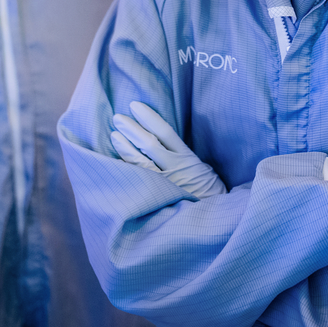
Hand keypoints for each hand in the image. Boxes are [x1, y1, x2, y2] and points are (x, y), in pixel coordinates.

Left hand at [110, 101, 227, 198]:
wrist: (213, 219)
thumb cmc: (206, 191)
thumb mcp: (201, 168)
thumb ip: (182, 155)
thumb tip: (159, 139)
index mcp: (188, 158)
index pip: (165, 132)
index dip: (149, 118)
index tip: (135, 106)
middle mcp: (175, 169)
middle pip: (150, 144)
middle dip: (132, 129)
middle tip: (117, 118)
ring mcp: (166, 184)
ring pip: (141, 163)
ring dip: (126, 147)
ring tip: (114, 135)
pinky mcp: (158, 198)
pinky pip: (139, 181)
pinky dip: (126, 170)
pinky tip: (115, 162)